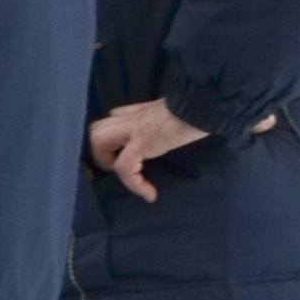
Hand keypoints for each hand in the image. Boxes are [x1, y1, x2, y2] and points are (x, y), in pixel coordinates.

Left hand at [87, 98, 211, 202]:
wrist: (204, 105)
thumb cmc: (193, 113)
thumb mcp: (167, 117)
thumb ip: (153, 124)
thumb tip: (157, 141)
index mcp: (135, 112)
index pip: (108, 124)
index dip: (108, 145)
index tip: (118, 163)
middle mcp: (129, 117)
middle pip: (95, 131)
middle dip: (101, 154)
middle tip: (120, 168)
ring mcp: (133, 126)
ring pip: (99, 142)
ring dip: (110, 164)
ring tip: (132, 178)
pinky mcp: (143, 140)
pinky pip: (125, 166)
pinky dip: (134, 183)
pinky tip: (150, 194)